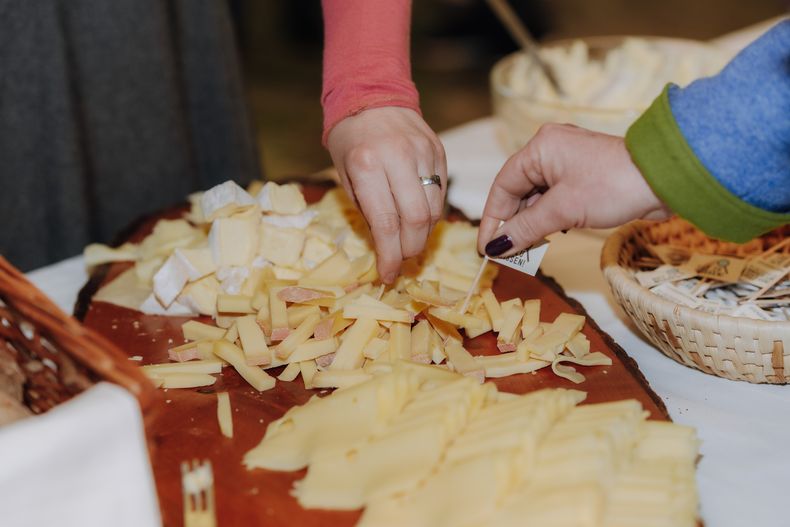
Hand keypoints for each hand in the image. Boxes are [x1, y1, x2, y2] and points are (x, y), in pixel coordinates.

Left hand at [327, 107, 446, 282]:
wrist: (372, 94)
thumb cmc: (351, 140)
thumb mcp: (345, 175)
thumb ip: (366, 210)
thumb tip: (385, 247)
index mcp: (367, 165)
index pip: (386, 223)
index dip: (390, 256)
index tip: (388, 275)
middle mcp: (398, 158)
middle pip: (416, 220)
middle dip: (410, 249)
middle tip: (401, 261)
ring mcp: (423, 152)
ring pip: (434, 209)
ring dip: (422, 234)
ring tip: (409, 242)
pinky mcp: (439, 150)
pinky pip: (441, 193)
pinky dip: (432, 214)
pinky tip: (419, 219)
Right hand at [477, 123, 670, 256]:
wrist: (666, 179)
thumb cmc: (612, 187)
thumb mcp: (562, 211)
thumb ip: (525, 229)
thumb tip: (495, 247)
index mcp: (539, 147)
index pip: (503, 186)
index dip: (492, 219)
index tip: (485, 248)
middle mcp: (550, 149)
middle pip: (517, 191)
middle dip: (511, 224)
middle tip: (504, 254)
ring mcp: (568, 161)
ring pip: (536, 197)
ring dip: (529, 224)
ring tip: (523, 250)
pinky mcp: (584, 174)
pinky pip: (554, 198)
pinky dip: (547, 218)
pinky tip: (547, 236)